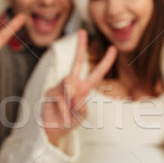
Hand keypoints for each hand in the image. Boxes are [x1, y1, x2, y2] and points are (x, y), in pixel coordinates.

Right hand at [42, 29, 116, 144]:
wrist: (52, 131)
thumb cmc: (68, 123)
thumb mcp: (81, 116)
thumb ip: (81, 106)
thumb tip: (75, 96)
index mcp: (83, 89)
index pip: (96, 73)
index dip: (105, 62)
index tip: (113, 49)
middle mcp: (72, 85)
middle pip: (76, 63)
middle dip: (80, 47)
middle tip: (82, 31)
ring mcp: (60, 87)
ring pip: (68, 83)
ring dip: (70, 98)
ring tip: (69, 112)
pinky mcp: (50, 93)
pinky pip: (60, 97)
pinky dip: (63, 109)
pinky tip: (63, 116)